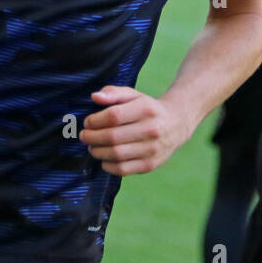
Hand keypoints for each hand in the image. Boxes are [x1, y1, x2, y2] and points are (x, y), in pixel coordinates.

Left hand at [79, 85, 194, 175]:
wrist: (177, 124)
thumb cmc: (148, 108)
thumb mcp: (134, 95)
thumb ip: (113, 93)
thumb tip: (95, 97)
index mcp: (146, 109)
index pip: (113, 116)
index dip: (95, 120)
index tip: (87, 122)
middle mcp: (151, 130)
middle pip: (112, 137)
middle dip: (92, 137)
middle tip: (84, 136)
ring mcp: (152, 149)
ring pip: (116, 154)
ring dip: (97, 152)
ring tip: (92, 147)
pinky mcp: (151, 164)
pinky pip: (123, 169)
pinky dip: (108, 166)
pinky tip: (104, 159)